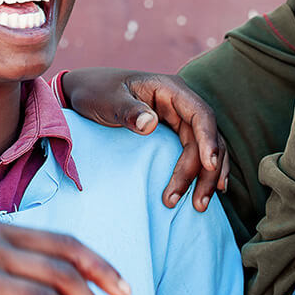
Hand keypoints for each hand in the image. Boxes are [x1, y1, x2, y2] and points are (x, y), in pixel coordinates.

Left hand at [59, 68, 226, 210]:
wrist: (86, 91)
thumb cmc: (97, 92)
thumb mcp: (108, 100)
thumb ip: (128, 111)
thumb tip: (150, 124)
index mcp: (170, 89)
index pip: (200, 114)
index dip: (208, 139)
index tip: (209, 165)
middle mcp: (181, 103)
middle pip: (206, 137)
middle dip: (206, 170)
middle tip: (197, 203)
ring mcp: (179, 118)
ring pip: (205, 148)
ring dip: (206, 177)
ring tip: (199, 206)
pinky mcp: (174, 132)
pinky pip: (195, 152)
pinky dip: (202, 172)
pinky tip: (202, 191)